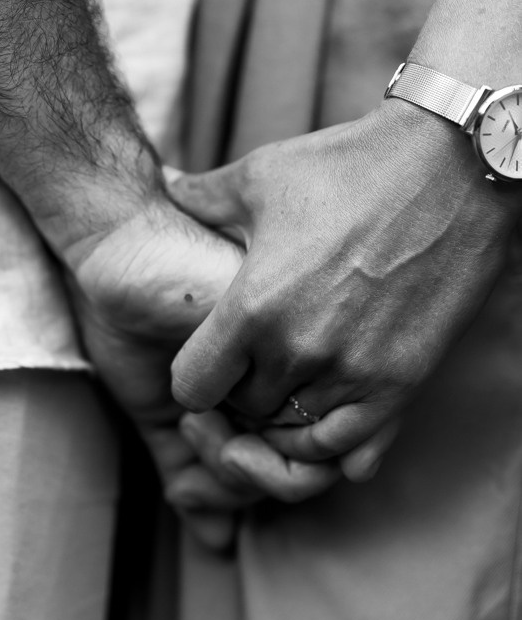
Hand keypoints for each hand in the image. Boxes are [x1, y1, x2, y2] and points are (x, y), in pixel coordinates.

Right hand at [68, 191, 340, 549]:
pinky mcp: (289, 341)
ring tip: (193, 419)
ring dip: (230, 464)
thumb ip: (191, 471)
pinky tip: (198, 412)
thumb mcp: (159, 411)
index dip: (243, 484)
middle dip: (238, 478)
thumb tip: (221, 544)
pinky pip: (283, 432)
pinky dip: (233, 447)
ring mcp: (298, 362)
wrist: (118, 251)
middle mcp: (296, 379)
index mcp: (274, 391)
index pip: (289, 475)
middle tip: (194, 434)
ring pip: (301, 466)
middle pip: (301, 478)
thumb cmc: (133, 321)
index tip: (193, 458)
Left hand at [170, 99, 518, 466]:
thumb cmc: (349, 166)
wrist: (451, 166)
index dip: (194, 377)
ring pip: (296, 434)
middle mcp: (299, 351)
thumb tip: (168, 187)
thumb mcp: (261, 175)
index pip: (192, 388)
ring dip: (290, 414)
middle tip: (257, 362)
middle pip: (245, 411)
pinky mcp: (403, 381)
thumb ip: (202, 197)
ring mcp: (354, 372)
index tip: (212, 358)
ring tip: (295, 379)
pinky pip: (355, 453)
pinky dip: (335, 443)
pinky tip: (331, 409)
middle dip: (243, 391)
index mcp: (252, 306)